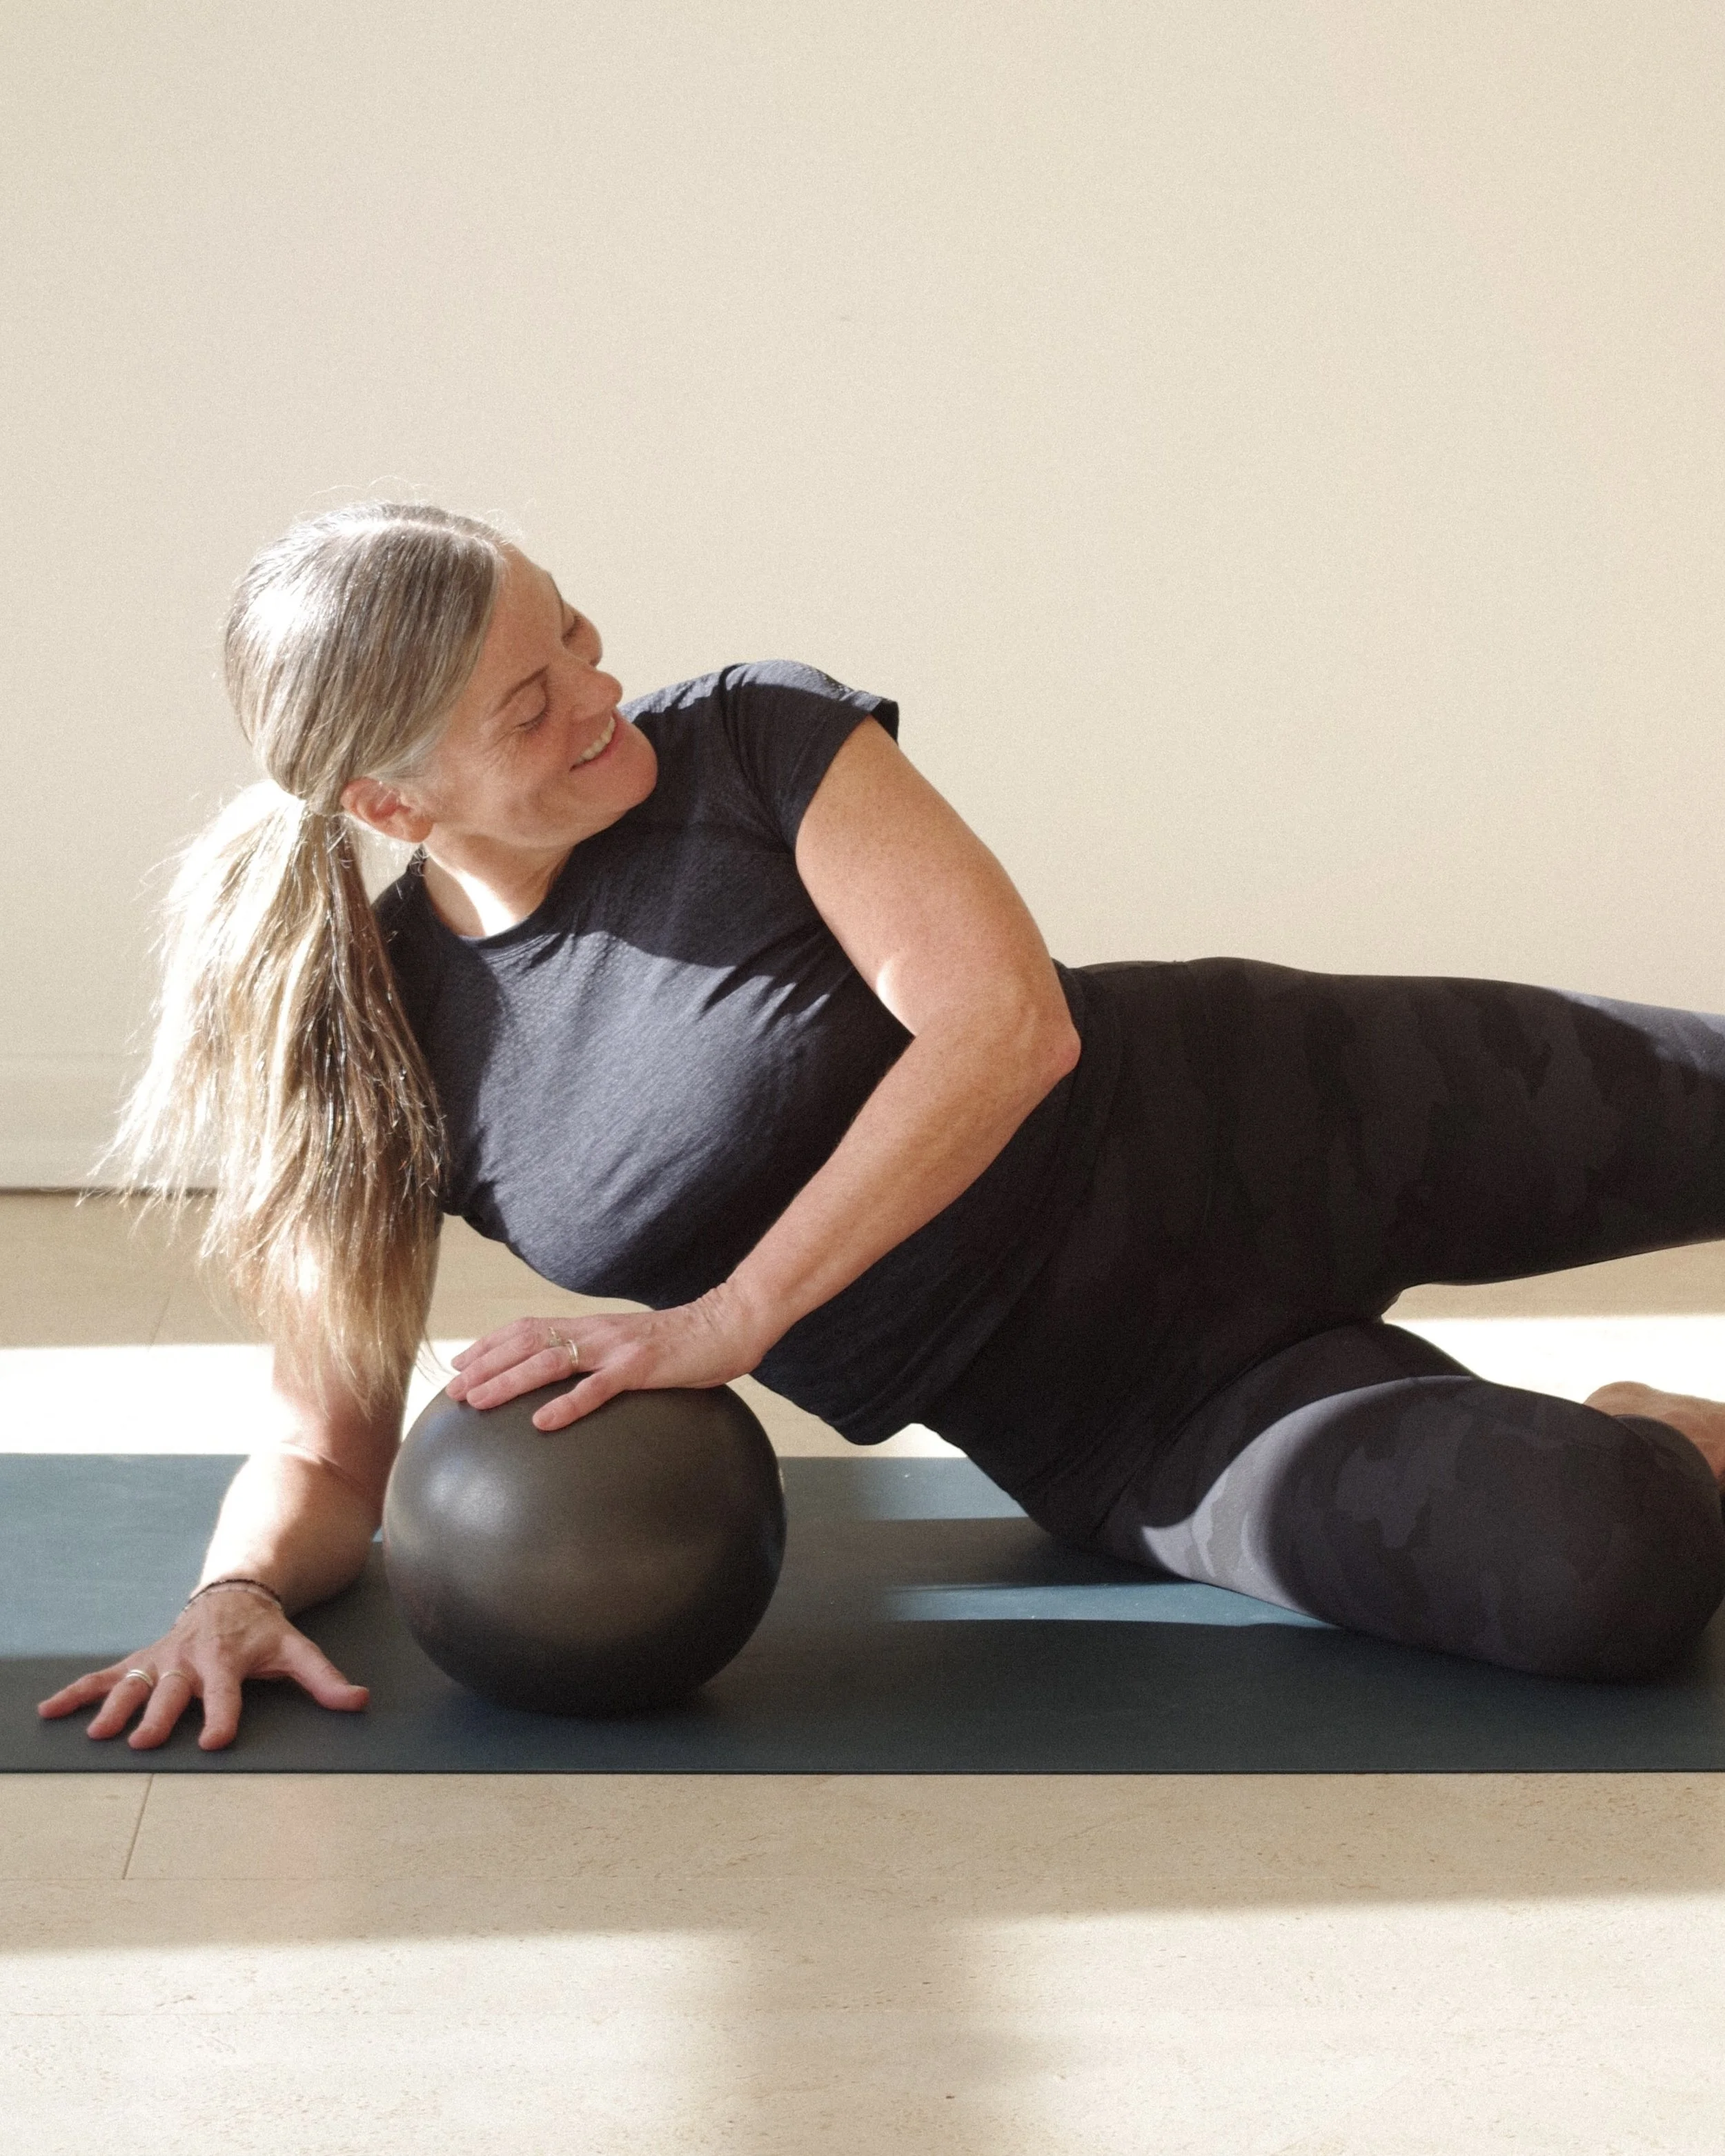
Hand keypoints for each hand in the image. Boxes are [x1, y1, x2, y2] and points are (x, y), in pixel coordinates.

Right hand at [35, 1585, 368, 1751]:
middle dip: (159, 1715)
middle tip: (143, 1742)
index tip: (214, 1742)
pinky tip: (50, 1710)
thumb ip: (325, 1679)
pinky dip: (77, 1692)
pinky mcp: (142, 1658)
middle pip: (174, 1692)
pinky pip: (105, 1674)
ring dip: (114, 1706)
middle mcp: (191, 1661)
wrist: (234, 1593)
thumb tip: (360, 1702)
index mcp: (229, 1662)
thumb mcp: (298, 1650)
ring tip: (99, 1733)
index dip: (223, 1717)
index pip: (228, 1695)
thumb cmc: (265, 1632)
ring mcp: (162, 1659)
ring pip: (135, 1682)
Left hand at [445, 1285, 770, 1430]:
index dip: (491, 1343)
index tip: (461, 1363)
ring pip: (550, 1361)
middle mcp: (596, 1332)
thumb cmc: (685, 1342)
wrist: (730, 1324)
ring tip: (478, 1400)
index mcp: (593, 1328)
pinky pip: (598, 1388)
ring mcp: (617, 1348)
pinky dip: (568, 1404)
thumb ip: (604, 1360)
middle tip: (452, 1391)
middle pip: (527, 1342)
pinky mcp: (642, 1367)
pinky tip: (543, 1422)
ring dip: (509, 1381)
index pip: (529, 1327)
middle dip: (485, 1365)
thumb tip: (577, 1382)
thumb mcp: (635, 1348)